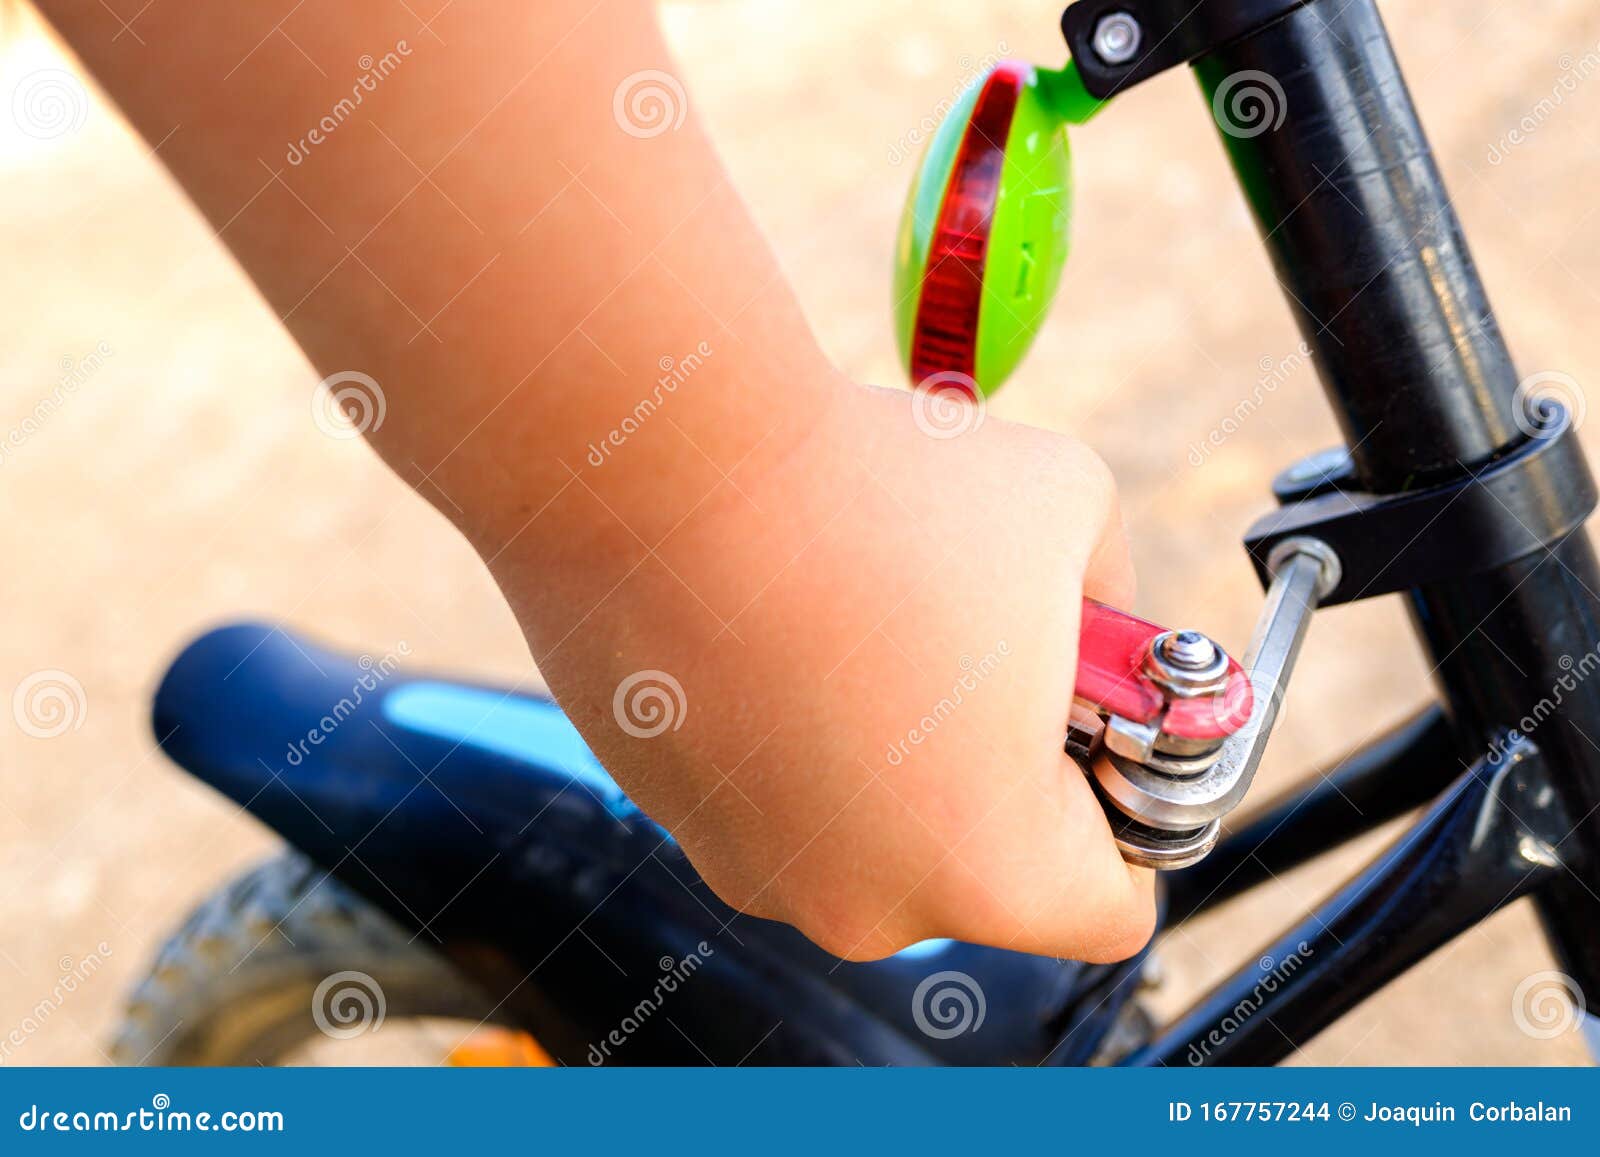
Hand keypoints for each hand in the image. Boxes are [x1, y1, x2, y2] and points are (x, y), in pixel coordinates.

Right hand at [507, 379, 1153, 962]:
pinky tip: (777, 623)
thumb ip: (1118, 606)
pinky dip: (789, 727)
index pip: (1111, 905)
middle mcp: (865, 907)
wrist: (663, 462)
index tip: (1089, 725)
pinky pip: (773, 789)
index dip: (1126, 809)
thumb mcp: (1069, 514)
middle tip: (972, 649)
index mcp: (991, 870)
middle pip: (981, 867)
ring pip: (869, 829)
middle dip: (994, 770)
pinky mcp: (670, 814)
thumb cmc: (876, 492)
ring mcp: (754, 867)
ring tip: (859, 617)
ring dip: (884, 749)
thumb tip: (1101, 634)